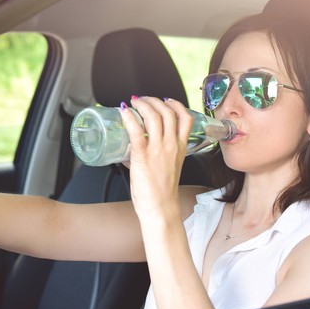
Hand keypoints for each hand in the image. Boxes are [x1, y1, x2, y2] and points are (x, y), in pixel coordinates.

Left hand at [119, 96, 192, 223]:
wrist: (161, 209)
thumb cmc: (162, 192)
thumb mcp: (168, 167)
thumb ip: (156, 155)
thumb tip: (133, 149)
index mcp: (181, 147)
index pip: (185, 118)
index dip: (176, 104)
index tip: (166, 100)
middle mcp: (172, 145)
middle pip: (167, 112)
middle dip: (154, 100)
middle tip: (142, 99)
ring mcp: (158, 150)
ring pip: (154, 117)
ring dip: (142, 104)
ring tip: (133, 102)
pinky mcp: (143, 156)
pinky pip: (136, 131)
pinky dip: (129, 118)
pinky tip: (124, 112)